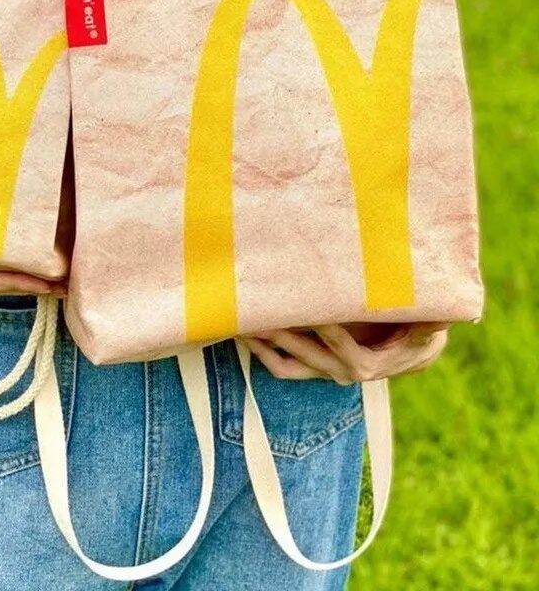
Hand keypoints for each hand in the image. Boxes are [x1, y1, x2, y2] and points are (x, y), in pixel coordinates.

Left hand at [243, 322, 450, 384]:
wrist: (409, 352)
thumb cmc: (414, 331)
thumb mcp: (426, 328)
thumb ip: (426, 324)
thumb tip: (441, 316)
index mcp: (367, 364)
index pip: (341, 345)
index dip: (324, 329)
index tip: (307, 309)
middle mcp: (342, 372)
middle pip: (306, 354)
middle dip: (281, 333)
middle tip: (259, 312)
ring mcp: (324, 372)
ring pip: (287, 365)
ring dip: (262, 347)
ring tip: (240, 326)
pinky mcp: (314, 369)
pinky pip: (283, 368)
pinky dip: (262, 354)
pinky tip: (245, 336)